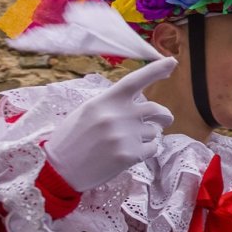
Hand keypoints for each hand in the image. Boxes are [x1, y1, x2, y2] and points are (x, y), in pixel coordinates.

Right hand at [43, 59, 177, 191]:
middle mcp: (118, 115)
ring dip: (147, 136)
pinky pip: (153, 148)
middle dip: (164, 115)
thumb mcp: (88, 111)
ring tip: (127, 142)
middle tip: (164, 120)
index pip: (135, 80)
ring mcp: (125, 135)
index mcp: (106, 101)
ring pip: (154, 131)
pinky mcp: (130, 155)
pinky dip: (147, 151)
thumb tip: (140, 100)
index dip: (155, 70)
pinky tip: (129, 154)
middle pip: (156, 109)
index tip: (172, 62)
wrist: (60, 169)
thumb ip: (113, 103)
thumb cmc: (72, 139)